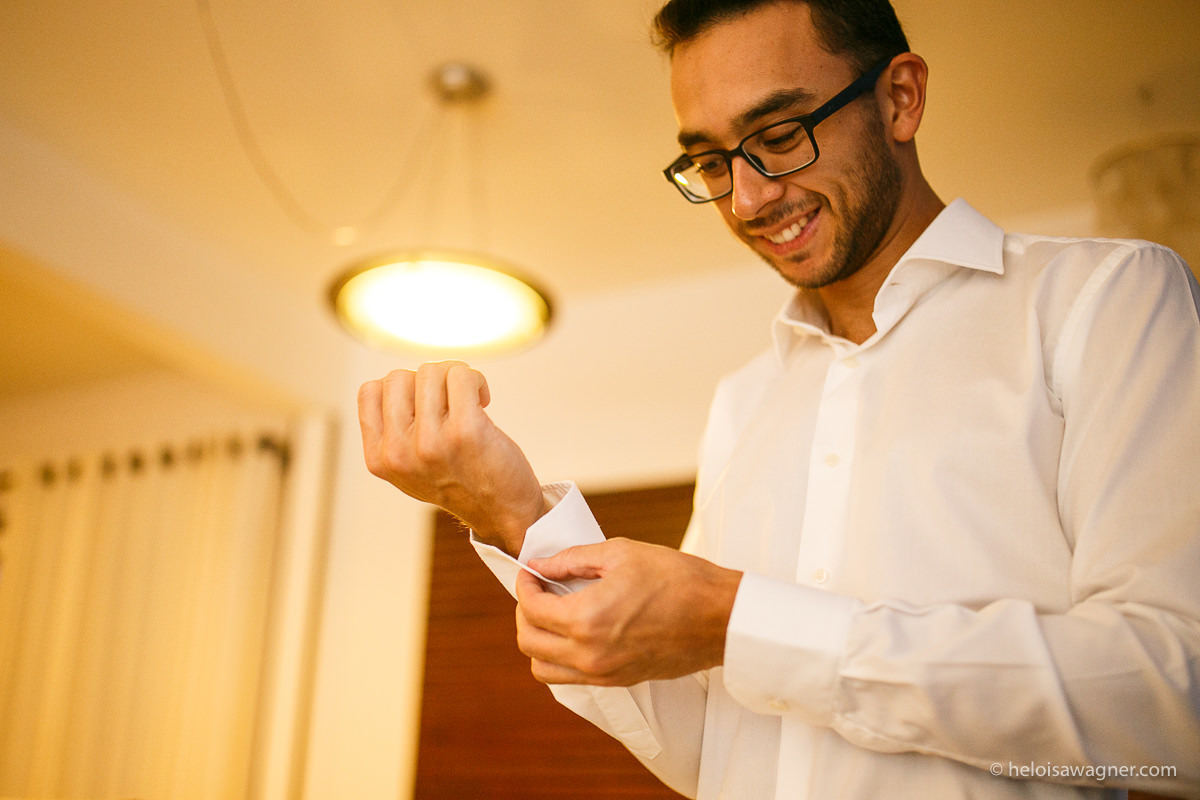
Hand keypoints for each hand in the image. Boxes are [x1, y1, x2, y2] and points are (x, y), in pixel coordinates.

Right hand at [357, 361, 545, 552]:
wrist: (502, 511)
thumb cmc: (460, 480)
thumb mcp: (408, 468)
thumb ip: (393, 432)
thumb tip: (397, 380)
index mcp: (379, 459)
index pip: (370, 392)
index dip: (400, 389)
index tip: (424, 405)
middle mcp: (399, 452)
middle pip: (399, 377)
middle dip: (428, 382)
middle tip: (451, 402)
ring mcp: (430, 442)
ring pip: (431, 371)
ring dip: (454, 377)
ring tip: (469, 401)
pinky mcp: (465, 430)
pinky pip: (461, 375)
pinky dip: (475, 379)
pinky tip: (483, 399)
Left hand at [514, 538, 742, 685]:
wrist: (719, 617)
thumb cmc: (677, 578)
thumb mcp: (620, 553)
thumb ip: (572, 559)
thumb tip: (540, 564)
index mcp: (587, 619)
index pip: (532, 608)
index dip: (525, 585)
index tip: (532, 571)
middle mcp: (589, 654)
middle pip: (529, 642)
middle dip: (525, 612)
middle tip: (538, 589)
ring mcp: (603, 673)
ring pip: (543, 668)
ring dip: (538, 640)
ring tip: (553, 613)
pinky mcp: (617, 681)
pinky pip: (568, 678)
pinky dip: (558, 657)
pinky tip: (574, 630)